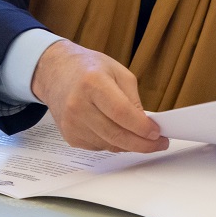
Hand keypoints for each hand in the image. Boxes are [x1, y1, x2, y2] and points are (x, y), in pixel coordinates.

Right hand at [30, 39, 167, 152]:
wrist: (56, 73)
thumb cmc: (90, 69)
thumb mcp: (118, 72)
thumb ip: (133, 98)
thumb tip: (145, 125)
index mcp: (92, 83)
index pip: (120, 112)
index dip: (141, 126)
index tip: (157, 133)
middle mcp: (78, 105)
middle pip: (114, 134)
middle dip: (141, 144)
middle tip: (158, 144)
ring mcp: (71, 124)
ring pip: (108, 144)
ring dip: (129, 145)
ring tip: (143, 138)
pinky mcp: (69, 136)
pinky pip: (98, 147)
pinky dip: (114, 143)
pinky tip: (120, 133)